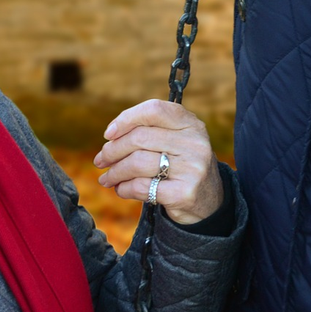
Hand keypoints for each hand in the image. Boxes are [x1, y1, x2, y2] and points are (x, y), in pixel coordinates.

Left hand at [93, 100, 223, 224]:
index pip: (153, 110)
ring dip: (115, 172)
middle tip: (101, 160)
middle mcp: (195, 143)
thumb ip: (150, 131)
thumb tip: (110, 136)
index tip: (108, 133)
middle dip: (113, 150)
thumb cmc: (181, 165)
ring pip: (137, 163)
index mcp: (191, 124)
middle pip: (140, 138)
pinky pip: (142, 187)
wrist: (209, 201)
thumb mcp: (176, 140)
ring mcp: (192, 168)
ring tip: (107, 178)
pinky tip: (121, 189)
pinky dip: (124, 188)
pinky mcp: (184, 193)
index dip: (126, 119)